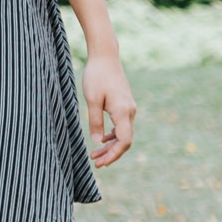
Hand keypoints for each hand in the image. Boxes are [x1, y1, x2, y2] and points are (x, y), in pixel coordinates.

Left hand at [82, 51, 136, 166]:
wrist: (105, 57)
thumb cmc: (96, 76)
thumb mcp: (91, 99)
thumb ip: (94, 120)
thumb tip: (97, 141)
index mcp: (123, 111)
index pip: (124, 141)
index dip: (114, 154)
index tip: (100, 162)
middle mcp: (130, 111)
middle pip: (125, 140)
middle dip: (111, 153)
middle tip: (95, 163)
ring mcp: (129, 108)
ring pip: (123, 134)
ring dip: (110, 145)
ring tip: (95, 154)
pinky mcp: (124, 105)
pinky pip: (121, 126)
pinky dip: (112, 135)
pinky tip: (101, 139)